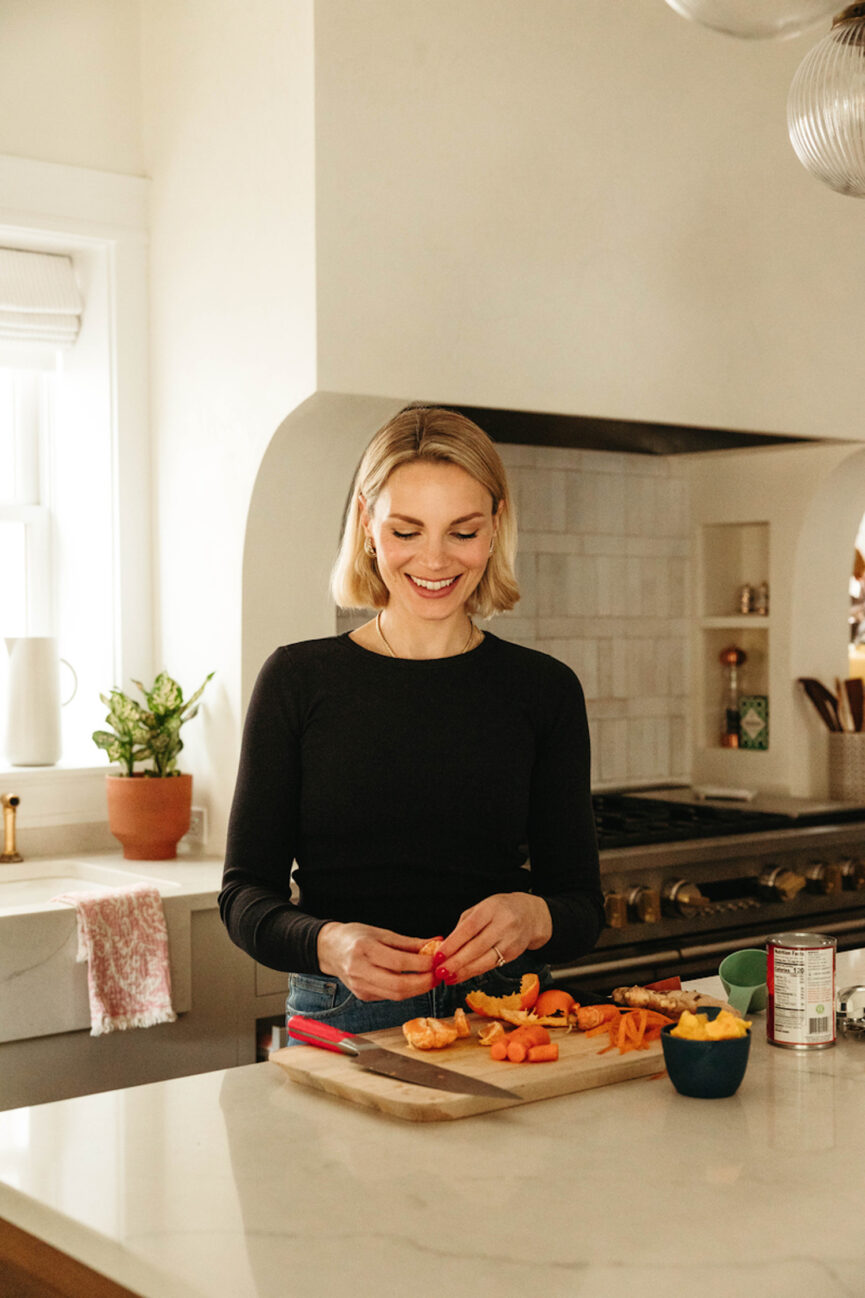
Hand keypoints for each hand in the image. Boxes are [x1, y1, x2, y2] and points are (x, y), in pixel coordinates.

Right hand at [316, 921, 436, 1001]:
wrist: (329, 949)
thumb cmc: (355, 937)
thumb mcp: (382, 933)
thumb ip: (409, 943)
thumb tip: (436, 944)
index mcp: (364, 949)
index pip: (399, 963)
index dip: (422, 964)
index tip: (437, 960)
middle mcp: (359, 970)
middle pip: (398, 985)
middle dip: (424, 983)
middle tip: (438, 975)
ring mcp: (360, 986)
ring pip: (396, 995)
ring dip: (418, 990)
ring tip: (431, 979)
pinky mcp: (363, 996)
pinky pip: (390, 996)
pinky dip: (406, 991)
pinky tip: (415, 982)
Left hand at [435, 893, 551, 984]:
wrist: (530, 915)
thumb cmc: (499, 910)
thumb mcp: (480, 909)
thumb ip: (463, 925)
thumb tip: (446, 947)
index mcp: (491, 909)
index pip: (469, 928)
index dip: (453, 943)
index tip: (439, 955)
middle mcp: (503, 925)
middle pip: (477, 947)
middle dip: (456, 962)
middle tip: (440, 971)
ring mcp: (510, 941)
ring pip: (485, 960)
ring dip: (464, 971)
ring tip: (448, 977)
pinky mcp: (514, 954)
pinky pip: (491, 965)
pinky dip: (474, 972)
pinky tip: (462, 976)